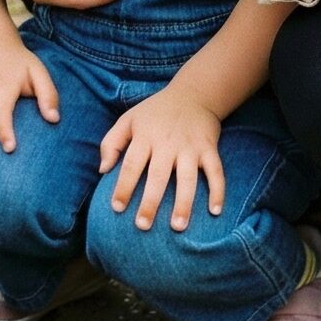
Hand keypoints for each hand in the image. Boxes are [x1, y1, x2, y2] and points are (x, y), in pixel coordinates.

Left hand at [99, 87, 225, 231]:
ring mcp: (190, 147)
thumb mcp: (128, 120)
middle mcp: (167, 143)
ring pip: (187, 178)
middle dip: (150, 202)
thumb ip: (111, 143)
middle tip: (143, 226)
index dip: (123, 186)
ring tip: (178, 226)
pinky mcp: (209, 148)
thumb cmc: (155, 113)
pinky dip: (218, 191)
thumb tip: (102, 170)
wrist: (192, 94)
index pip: (131, 165)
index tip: (117, 208)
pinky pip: (216, 171)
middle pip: (158, 176)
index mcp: (145, 136)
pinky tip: (215, 211)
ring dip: (183, 203)